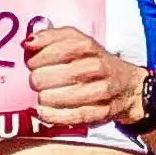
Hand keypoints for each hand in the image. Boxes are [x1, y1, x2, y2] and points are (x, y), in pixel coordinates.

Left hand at [19, 22, 150, 131]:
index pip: (51, 51)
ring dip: (43, 98)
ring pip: (55, 97)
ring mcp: (99, 91)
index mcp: (86, 46)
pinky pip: (69, 116)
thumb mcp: (76, 40)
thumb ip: (49, 37)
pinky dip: (52, 116)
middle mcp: (94, 67)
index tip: (32, 63)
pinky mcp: (100, 112)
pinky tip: (43, 112)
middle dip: (37, 80)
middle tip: (40, 80)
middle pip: (47, 76)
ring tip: (45, 95)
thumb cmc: (94, 61)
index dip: (36, 59)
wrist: (128, 86)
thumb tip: (27, 44)